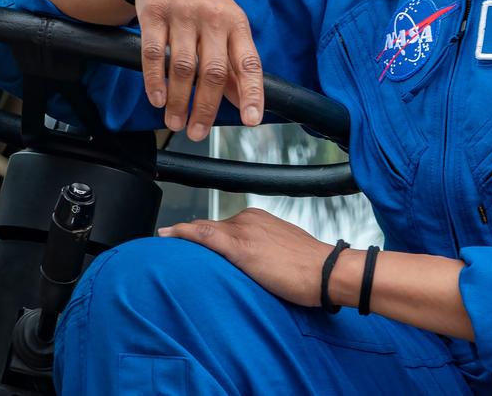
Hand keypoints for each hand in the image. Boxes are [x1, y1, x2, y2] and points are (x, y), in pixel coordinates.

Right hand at [124, 0, 264, 139]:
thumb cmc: (201, 0)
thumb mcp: (226, 23)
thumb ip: (233, 60)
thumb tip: (242, 100)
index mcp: (236, 23)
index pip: (249, 62)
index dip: (252, 93)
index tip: (251, 120)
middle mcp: (213, 18)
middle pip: (213, 71)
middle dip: (205, 108)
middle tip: (197, 133)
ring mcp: (183, 15)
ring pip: (183, 67)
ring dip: (179, 100)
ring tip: (175, 122)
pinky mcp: (154, 13)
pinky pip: (154, 53)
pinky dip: (155, 80)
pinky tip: (157, 98)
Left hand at [157, 208, 340, 307]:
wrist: (327, 272)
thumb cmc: (312, 269)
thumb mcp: (284, 254)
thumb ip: (265, 253)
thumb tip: (256, 267)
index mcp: (259, 220)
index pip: (222, 227)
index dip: (202, 235)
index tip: (187, 241)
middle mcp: (249, 219)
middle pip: (211, 228)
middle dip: (191, 237)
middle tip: (168, 244)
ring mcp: (244, 231)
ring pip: (205, 231)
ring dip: (184, 236)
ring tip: (164, 240)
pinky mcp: (241, 247)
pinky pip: (205, 235)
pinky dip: (184, 233)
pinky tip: (168, 234)